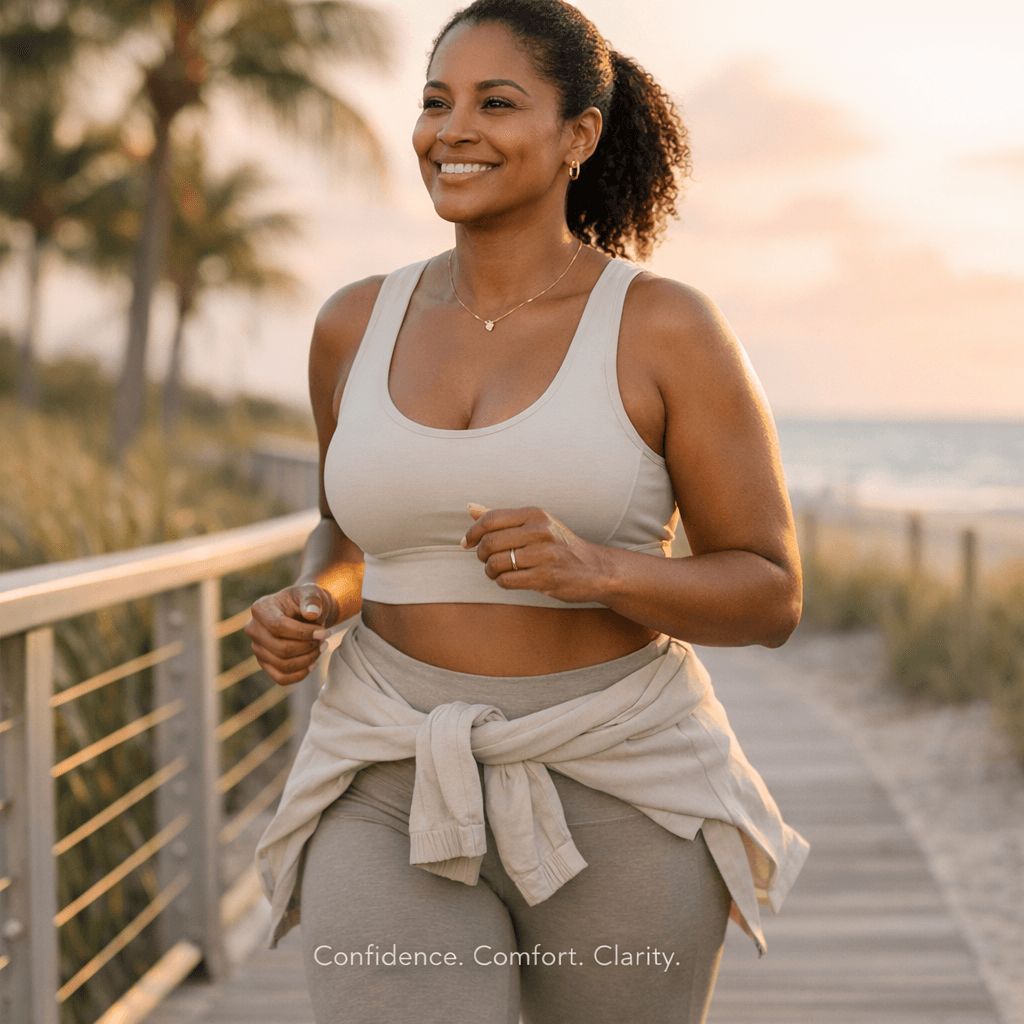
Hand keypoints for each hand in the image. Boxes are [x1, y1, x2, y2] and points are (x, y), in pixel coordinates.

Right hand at [245, 583, 339, 685]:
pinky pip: (280, 678)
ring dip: (308, 660)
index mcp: (260, 608)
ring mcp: (257, 648)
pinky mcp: (264, 662)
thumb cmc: (306, 601)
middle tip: (324, 640)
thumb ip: (312, 600)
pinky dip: (300, 674)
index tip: (324, 632)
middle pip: (281, 649)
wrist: (304, 611)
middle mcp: (253, 629)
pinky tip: (313, 663)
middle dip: (308, 647)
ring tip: (322, 648)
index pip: (278, 626)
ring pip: (282, 665)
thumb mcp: (311, 593)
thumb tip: (312, 613)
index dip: (303, 632)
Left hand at [461, 504, 606, 604]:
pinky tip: (508, 579)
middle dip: (481, 554)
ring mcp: (544, 555)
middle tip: (485, 559)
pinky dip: (501, 582)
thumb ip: (502, 517)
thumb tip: (470, 508)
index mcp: (535, 514)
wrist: (595, 568)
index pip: (491, 519)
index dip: (473, 532)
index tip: (467, 543)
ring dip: (490, 570)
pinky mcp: (546, 577)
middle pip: (490, 542)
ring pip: (497, 563)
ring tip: (496, 571)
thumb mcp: (535, 523)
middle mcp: (540, 531)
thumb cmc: (559, 545)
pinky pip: (507, 581)